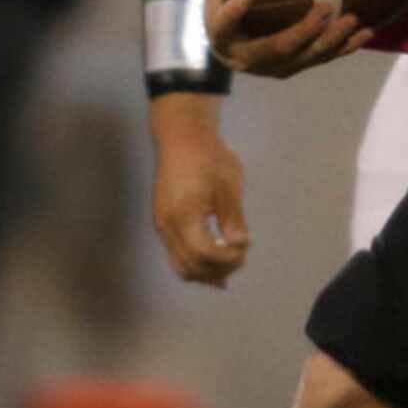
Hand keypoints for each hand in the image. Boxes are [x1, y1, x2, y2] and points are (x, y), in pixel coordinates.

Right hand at [152, 120, 250, 287]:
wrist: (181, 136)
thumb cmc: (208, 155)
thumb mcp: (228, 182)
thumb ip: (232, 216)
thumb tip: (240, 244)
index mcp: (184, 214)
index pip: (205, 253)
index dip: (228, 257)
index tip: (246, 245)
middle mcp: (167, 224)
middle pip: (191, 266)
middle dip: (219, 269)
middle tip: (241, 256)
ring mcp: (162, 225)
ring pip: (181, 266)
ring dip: (207, 271)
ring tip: (230, 263)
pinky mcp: (162, 222)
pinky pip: (176, 254)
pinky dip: (196, 263)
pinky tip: (214, 261)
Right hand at [201, 0, 377, 78]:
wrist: (231, 47)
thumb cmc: (222, 4)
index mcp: (222, 36)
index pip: (223, 26)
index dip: (232, 14)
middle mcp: (246, 59)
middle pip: (276, 49)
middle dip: (302, 32)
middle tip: (324, 7)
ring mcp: (272, 68)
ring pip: (305, 58)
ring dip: (330, 40)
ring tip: (352, 19)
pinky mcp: (293, 68)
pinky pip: (321, 59)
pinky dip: (344, 47)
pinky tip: (365, 32)